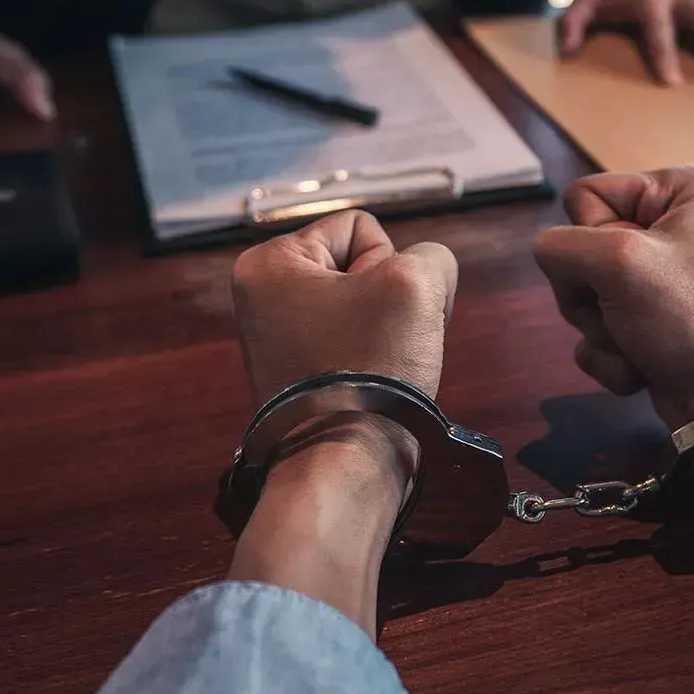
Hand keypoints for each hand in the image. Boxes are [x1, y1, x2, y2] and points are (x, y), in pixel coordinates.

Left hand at [232, 210, 457, 408]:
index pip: (360, 228)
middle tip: (384, 343)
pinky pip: (355, 344)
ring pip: (365, 308)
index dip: (389, 266)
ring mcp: (278, 341)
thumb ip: (432, 257)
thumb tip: (426, 283)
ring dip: (388, 331)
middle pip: (361, 267)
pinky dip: (375, 360)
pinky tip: (377, 385)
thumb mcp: (415, 283)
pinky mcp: (299, 376)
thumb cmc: (369, 367)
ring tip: (383, 366)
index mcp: (267, 264)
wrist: (345, 465)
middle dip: (388, 301)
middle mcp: (261, 298)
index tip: (379, 311)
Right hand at [533, 166, 693, 423]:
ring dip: (601, 331)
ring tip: (641, 343)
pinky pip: (597, 333)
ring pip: (581, 296)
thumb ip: (560, 247)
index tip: (630, 268)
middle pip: (578, 250)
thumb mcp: (618, 263)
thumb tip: (554, 265)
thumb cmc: (691, 317)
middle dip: (593, 294)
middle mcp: (668, 227)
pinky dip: (611, 357)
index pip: (583, 197)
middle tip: (633, 313)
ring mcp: (657, 280)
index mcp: (676, 191)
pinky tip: (643, 369)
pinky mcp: (648, 324)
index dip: (591, 239)